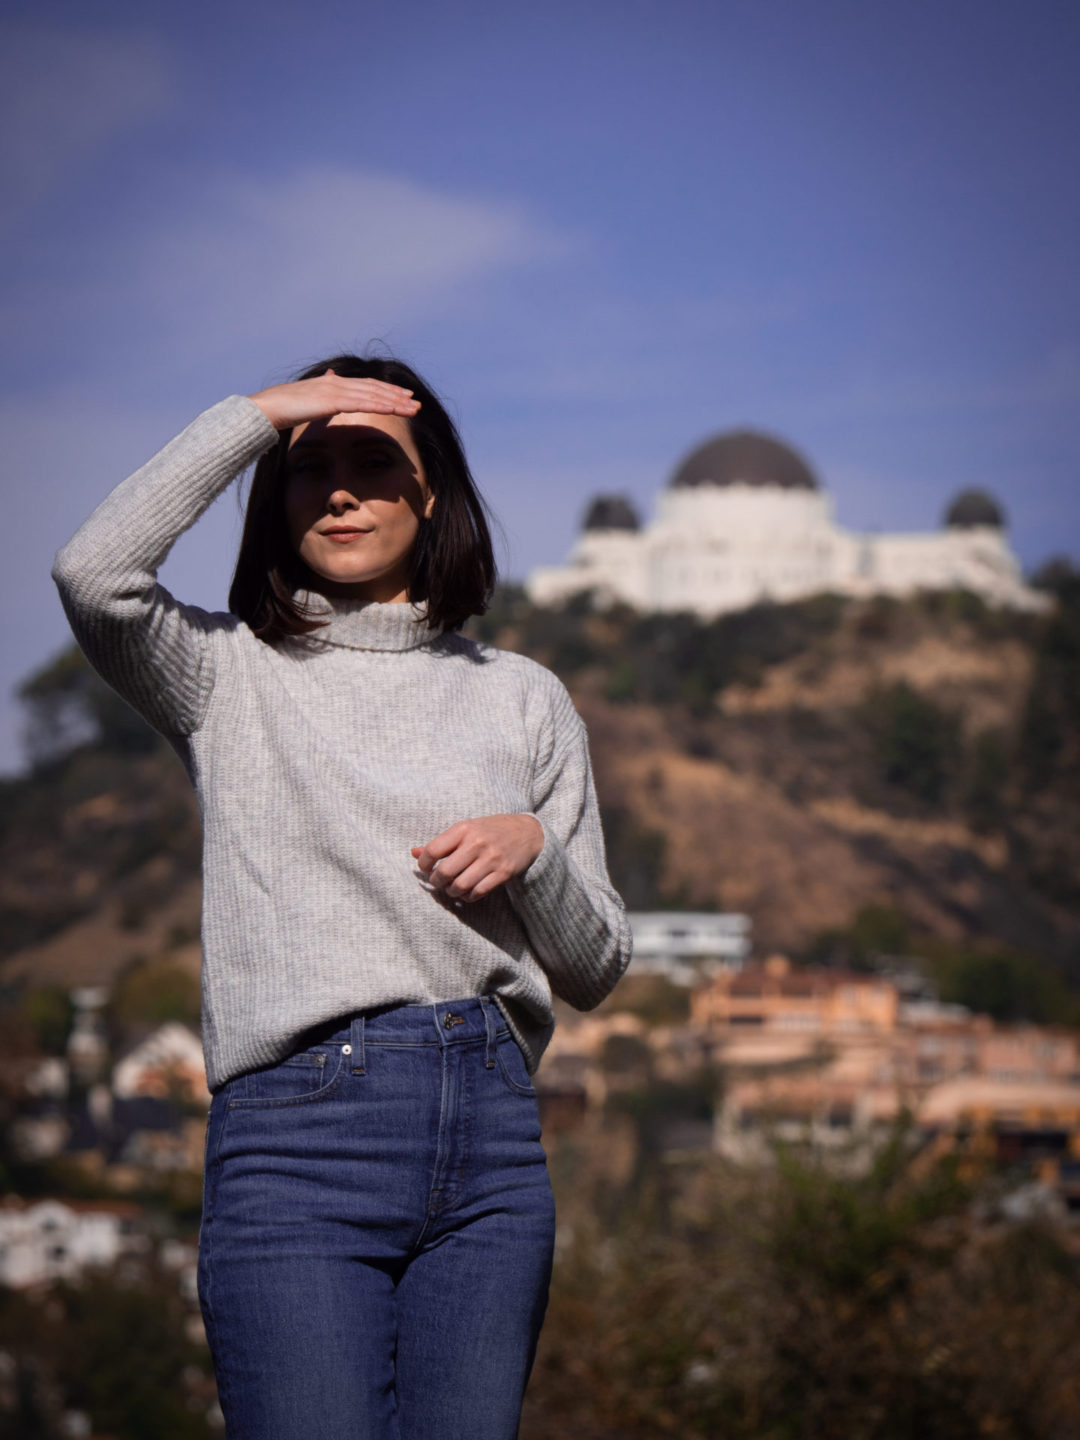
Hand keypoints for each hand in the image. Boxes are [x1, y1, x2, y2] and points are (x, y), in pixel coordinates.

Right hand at [248, 368, 420, 430]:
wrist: (266, 408)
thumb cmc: (283, 408)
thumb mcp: (308, 397)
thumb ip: (323, 389)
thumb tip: (332, 376)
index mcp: (332, 383)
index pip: (366, 386)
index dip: (386, 391)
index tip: (403, 397)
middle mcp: (336, 383)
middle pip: (374, 388)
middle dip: (396, 396)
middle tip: (416, 403)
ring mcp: (334, 390)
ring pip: (372, 395)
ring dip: (395, 402)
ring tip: (413, 408)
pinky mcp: (331, 400)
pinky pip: (362, 403)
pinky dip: (380, 405)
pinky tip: (394, 409)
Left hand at [411, 815, 543, 902]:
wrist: (528, 832)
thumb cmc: (491, 830)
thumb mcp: (466, 829)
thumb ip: (441, 842)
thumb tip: (413, 852)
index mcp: (464, 829)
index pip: (433, 850)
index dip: (423, 863)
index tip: (425, 868)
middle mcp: (477, 843)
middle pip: (445, 872)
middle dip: (436, 882)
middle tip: (437, 882)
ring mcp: (491, 859)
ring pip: (460, 886)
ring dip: (451, 892)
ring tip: (451, 888)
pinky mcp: (503, 873)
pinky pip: (478, 892)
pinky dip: (468, 897)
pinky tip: (466, 893)